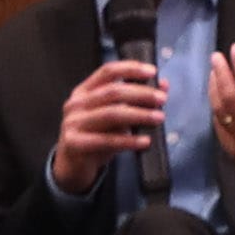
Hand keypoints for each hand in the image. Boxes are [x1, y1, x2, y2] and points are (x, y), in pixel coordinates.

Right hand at [51, 58, 168, 196]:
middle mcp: (76, 104)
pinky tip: (145, 141)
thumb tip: (162, 85)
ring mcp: (73, 123)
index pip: (107, 72)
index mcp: (84, 91)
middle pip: (112, 92)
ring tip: (158, 118)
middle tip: (161, 99)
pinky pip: (107, 140)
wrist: (72, 166)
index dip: (130, 69)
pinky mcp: (75, 143)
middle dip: (141, 94)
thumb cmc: (95, 137)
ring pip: (111, 114)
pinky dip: (129, 141)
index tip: (152, 72)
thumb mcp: (113, 116)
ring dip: (139, 115)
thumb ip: (134, 100)